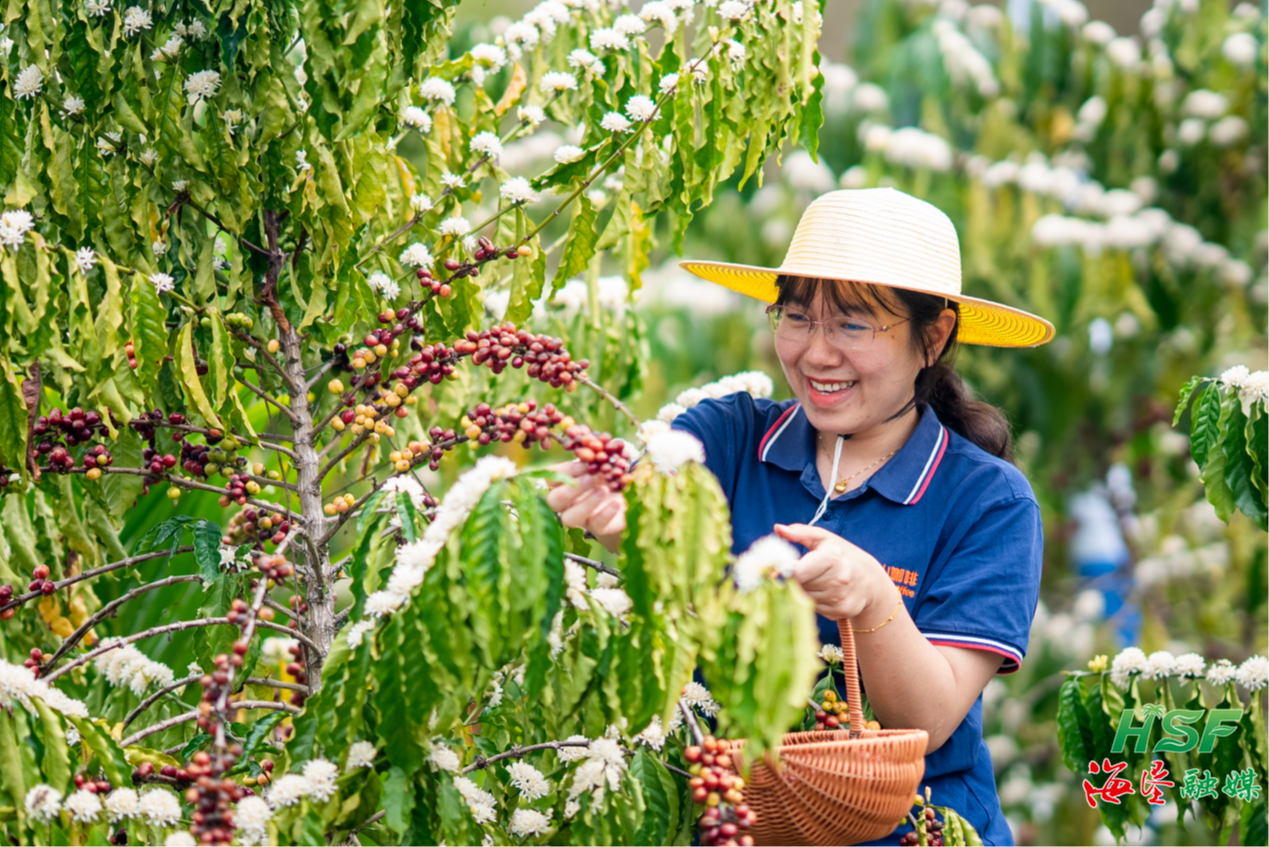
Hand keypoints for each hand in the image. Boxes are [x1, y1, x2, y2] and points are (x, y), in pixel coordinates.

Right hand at [545, 461, 626, 551]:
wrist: (632, 495)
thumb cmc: (612, 474)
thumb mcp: (604, 462)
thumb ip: (595, 456)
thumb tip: (592, 448)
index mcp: (565, 483)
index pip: (551, 478)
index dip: (563, 471)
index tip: (583, 464)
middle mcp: (568, 502)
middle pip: (553, 501)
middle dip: (569, 489)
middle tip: (589, 478)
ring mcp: (582, 518)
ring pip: (569, 518)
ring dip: (585, 504)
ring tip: (604, 490)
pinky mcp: (599, 528)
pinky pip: (596, 525)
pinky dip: (606, 513)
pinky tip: (616, 503)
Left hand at [774, 523, 896, 623]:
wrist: (870, 580)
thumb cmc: (842, 555)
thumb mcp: (824, 539)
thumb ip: (800, 532)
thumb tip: (778, 528)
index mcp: (832, 556)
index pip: (797, 572)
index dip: (786, 570)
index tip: (783, 567)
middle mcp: (838, 578)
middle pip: (799, 586)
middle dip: (797, 580)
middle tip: (806, 572)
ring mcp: (840, 596)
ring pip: (805, 598)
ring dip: (805, 592)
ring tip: (818, 581)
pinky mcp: (841, 612)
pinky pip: (815, 609)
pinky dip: (815, 602)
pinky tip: (825, 592)